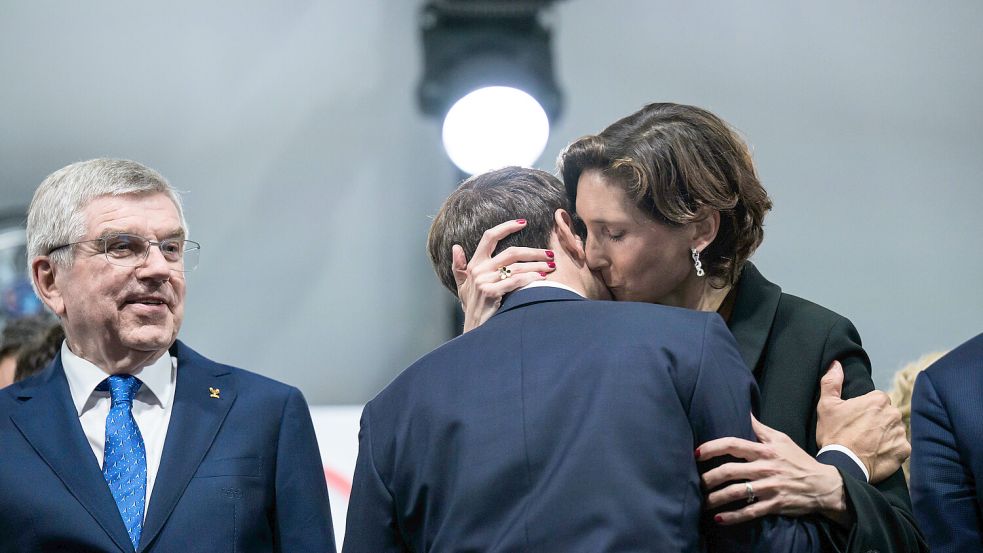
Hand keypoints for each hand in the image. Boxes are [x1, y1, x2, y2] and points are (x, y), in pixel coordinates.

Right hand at [452, 219, 555, 331]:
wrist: (474, 329)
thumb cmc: (473, 307)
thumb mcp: (462, 286)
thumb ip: (459, 267)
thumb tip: (455, 247)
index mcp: (474, 264)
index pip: (489, 237)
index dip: (506, 227)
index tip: (523, 222)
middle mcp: (478, 270)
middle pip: (511, 252)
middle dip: (534, 252)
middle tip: (550, 254)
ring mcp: (483, 281)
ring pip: (517, 267)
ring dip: (537, 266)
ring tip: (551, 267)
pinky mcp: (491, 293)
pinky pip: (515, 281)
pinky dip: (530, 279)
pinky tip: (542, 279)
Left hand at [698, 415, 848, 525]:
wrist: (824, 485)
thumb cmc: (798, 460)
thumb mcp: (781, 439)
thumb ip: (759, 428)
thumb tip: (744, 410)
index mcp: (764, 450)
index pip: (733, 444)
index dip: (712, 448)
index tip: (696, 453)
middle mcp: (765, 468)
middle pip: (729, 471)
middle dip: (708, 477)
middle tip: (696, 482)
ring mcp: (769, 488)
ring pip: (736, 493)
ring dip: (715, 499)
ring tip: (701, 502)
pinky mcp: (774, 505)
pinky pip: (750, 512)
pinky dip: (733, 517)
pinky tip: (718, 518)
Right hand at [816, 360, 910, 483]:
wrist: (843, 464)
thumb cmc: (834, 434)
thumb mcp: (826, 405)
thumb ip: (832, 382)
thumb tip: (836, 364)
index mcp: (877, 400)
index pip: (877, 399)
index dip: (866, 409)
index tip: (856, 419)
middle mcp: (893, 414)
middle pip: (887, 414)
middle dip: (878, 421)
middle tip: (861, 432)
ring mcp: (900, 433)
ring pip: (894, 430)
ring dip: (885, 435)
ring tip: (869, 444)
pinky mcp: (904, 450)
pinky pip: (900, 446)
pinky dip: (891, 450)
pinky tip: (877, 453)